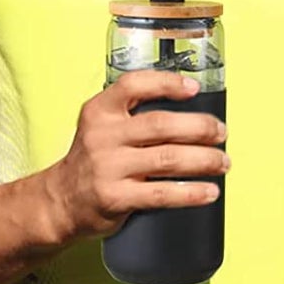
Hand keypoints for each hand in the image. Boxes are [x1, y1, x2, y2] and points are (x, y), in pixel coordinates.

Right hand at [44, 71, 228, 239]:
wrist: (61, 200)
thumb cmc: (92, 161)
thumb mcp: (100, 127)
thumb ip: (133, 116)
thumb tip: (190, 113)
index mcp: (98, 112)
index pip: (133, 86)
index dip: (166, 84)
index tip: (193, 89)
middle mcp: (101, 136)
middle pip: (160, 124)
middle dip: (200, 127)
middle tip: (220, 133)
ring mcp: (107, 167)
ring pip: (167, 158)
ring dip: (204, 160)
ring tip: (222, 162)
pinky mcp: (115, 197)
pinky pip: (162, 193)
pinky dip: (191, 193)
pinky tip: (209, 191)